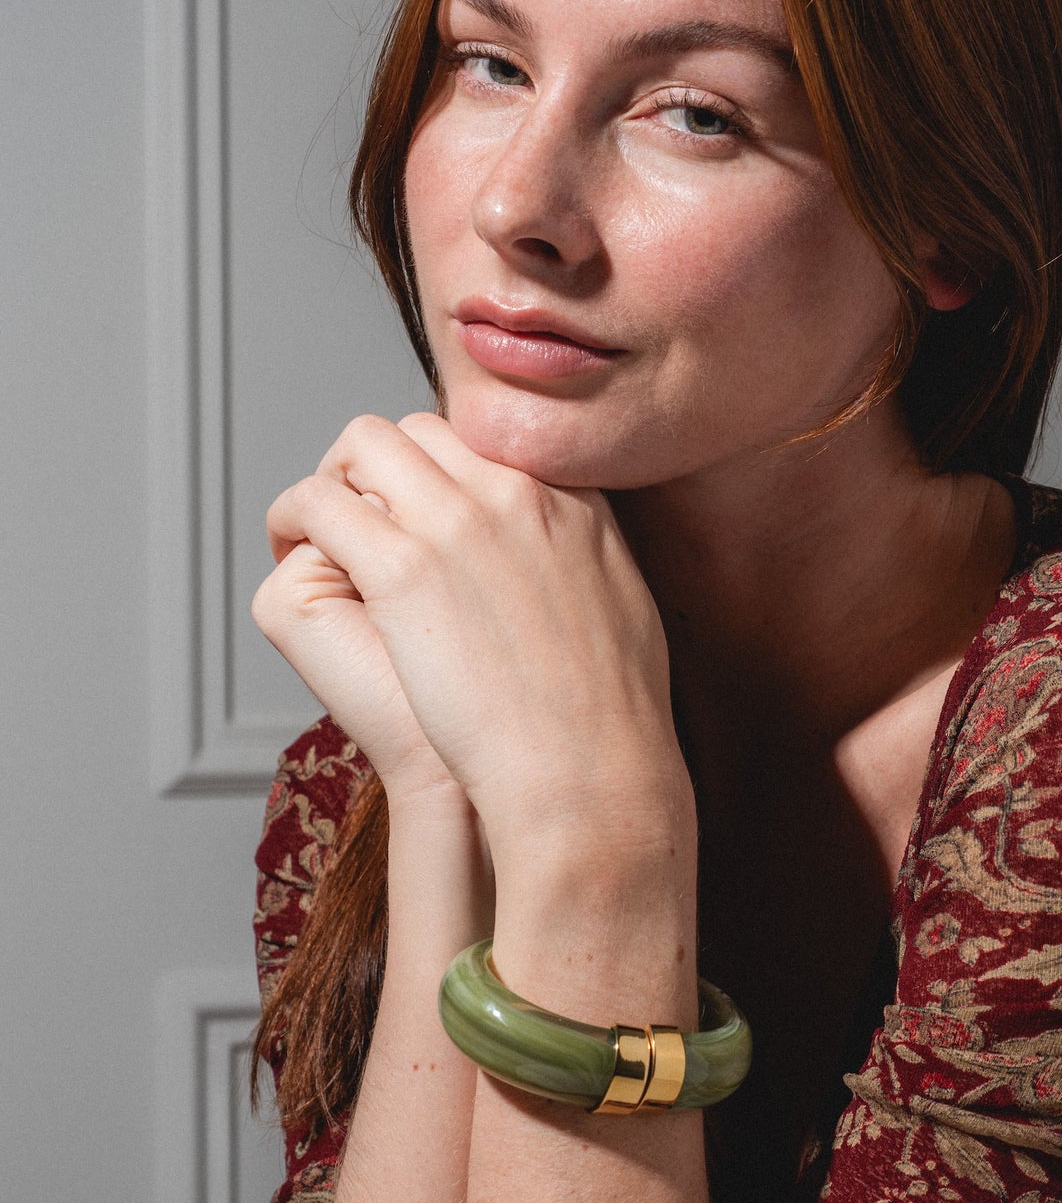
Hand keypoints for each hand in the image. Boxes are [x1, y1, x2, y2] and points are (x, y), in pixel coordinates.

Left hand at [259, 414, 691, 880]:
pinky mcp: (402, 567)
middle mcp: (515, 492)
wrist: (592, 772)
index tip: (425, 512)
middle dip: (384, 467)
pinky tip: (293, 552)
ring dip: (336, 481)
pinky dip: (292, 519)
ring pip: (364, 444)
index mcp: (572, 501)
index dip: (444, 473)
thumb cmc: (611, 719)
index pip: (487, 442)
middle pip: (422, 431)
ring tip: (324, 534)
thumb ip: (593, 561)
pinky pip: (318, 502)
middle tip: (365, 520)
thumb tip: (575, 560)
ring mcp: (457, 522)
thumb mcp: (628, 607)